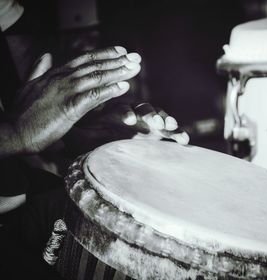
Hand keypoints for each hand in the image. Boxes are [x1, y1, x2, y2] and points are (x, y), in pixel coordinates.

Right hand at [7, 46, 140, 153]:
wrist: (12, 131)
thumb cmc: (22, 112)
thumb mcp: (29, 85)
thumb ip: (39, 69)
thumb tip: (45, 55)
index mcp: (55, 74)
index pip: (84, 59)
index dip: (105, 54)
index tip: (121, 51)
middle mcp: (62, 79)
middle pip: (95, 65)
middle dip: (118, 61)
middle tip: (136, 58)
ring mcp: (66, 91)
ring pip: (97, 78)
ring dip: (118, 72)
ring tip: (135, 69)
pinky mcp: (69, 107)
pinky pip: (94, 96)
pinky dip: (109, 90)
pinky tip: (124, 87)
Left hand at [63, 102, 188, 155]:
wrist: (97, 146)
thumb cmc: (87, 139)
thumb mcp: (80, 132)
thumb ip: (79, 124)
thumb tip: (68, 116)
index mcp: (114, 112)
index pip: (123, 109)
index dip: (127, 113)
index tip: (128, 119)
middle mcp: (133, 115)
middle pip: (145, 110)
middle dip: (151, 115)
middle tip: (154, 123)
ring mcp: (146, 125)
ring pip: (160, 119)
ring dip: (166, 121)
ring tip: (172, 128)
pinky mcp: (156, 136)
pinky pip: (169, 133)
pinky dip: (177, 134)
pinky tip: (185, 140)